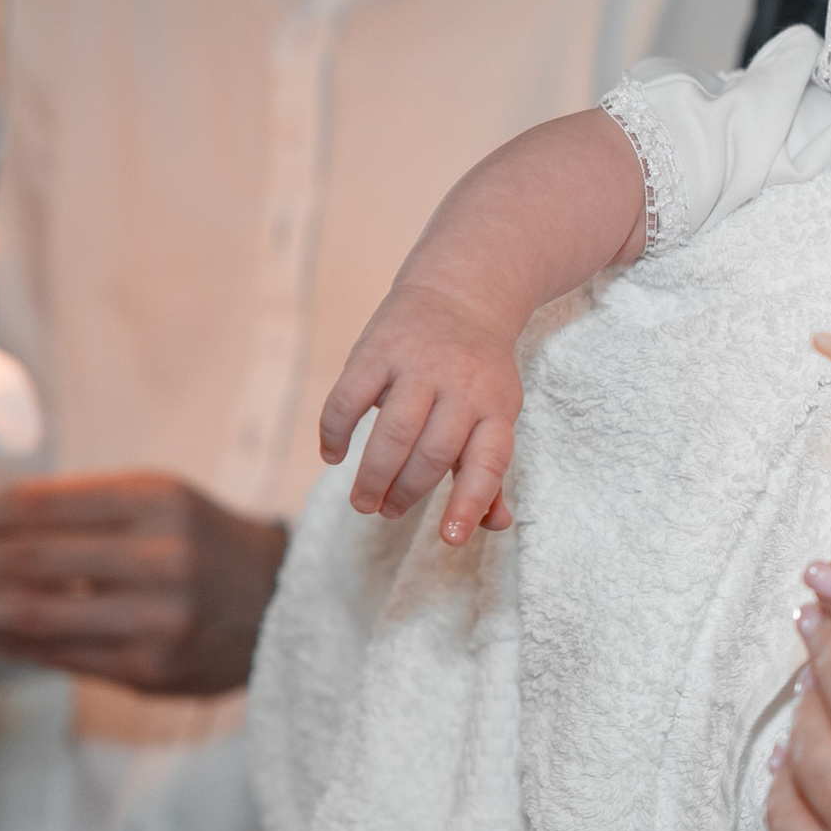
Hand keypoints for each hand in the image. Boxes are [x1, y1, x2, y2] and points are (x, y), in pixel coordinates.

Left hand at [0, 473, 286, 694]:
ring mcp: (159, 616)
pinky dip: (6, 642)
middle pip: (29, 558)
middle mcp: (163, 557)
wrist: (285, 601)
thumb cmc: (207, 547)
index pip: (39, 505)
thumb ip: (81, 509)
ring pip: (36, 612)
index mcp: (159, 502)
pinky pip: (58, 655)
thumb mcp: (159, 503)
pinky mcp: (152, 667)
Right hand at [317, 281, 519, 544]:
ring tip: (364, 501)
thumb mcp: (495, 413)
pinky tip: (332, 455)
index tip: (450, 538)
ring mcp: (419, 366)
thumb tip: (494, 525)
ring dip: (374, 475)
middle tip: (387, 511)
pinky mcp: (377, 350)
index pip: (488, 463)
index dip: (470, 503)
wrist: (460, 293)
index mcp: (498, 407)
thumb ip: (488, 471)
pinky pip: (348, 400)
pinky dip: (335, 433)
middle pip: (432, 454)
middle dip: (407, 493)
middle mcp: (462, 386)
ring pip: (393, 433)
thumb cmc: (477, 374)